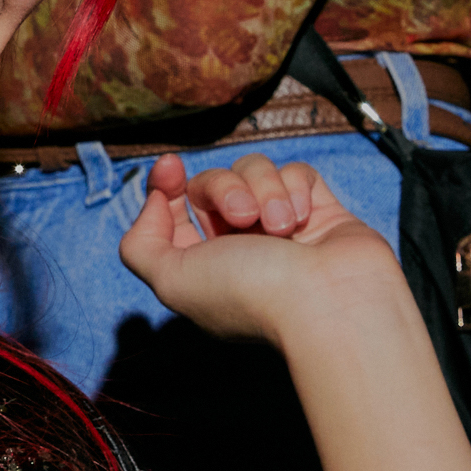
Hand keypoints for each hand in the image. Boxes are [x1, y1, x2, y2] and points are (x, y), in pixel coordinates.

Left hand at [116, 153, 403, 349]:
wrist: (330, 303)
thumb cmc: (251, 295)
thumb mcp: (171, 279)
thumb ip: (140, 244)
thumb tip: (157, 202)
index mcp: (203, 265)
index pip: (173, 209)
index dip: (166, 183)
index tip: (171, 167)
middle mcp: (240, 245)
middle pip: (213, 183)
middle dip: (223, 188)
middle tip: (242, 215)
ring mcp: (282, 227)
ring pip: (255, 171)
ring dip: (263, 190)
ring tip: (280, 226)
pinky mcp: (321, 212)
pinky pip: (298, 173)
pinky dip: (296, 189)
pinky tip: (304, 217)